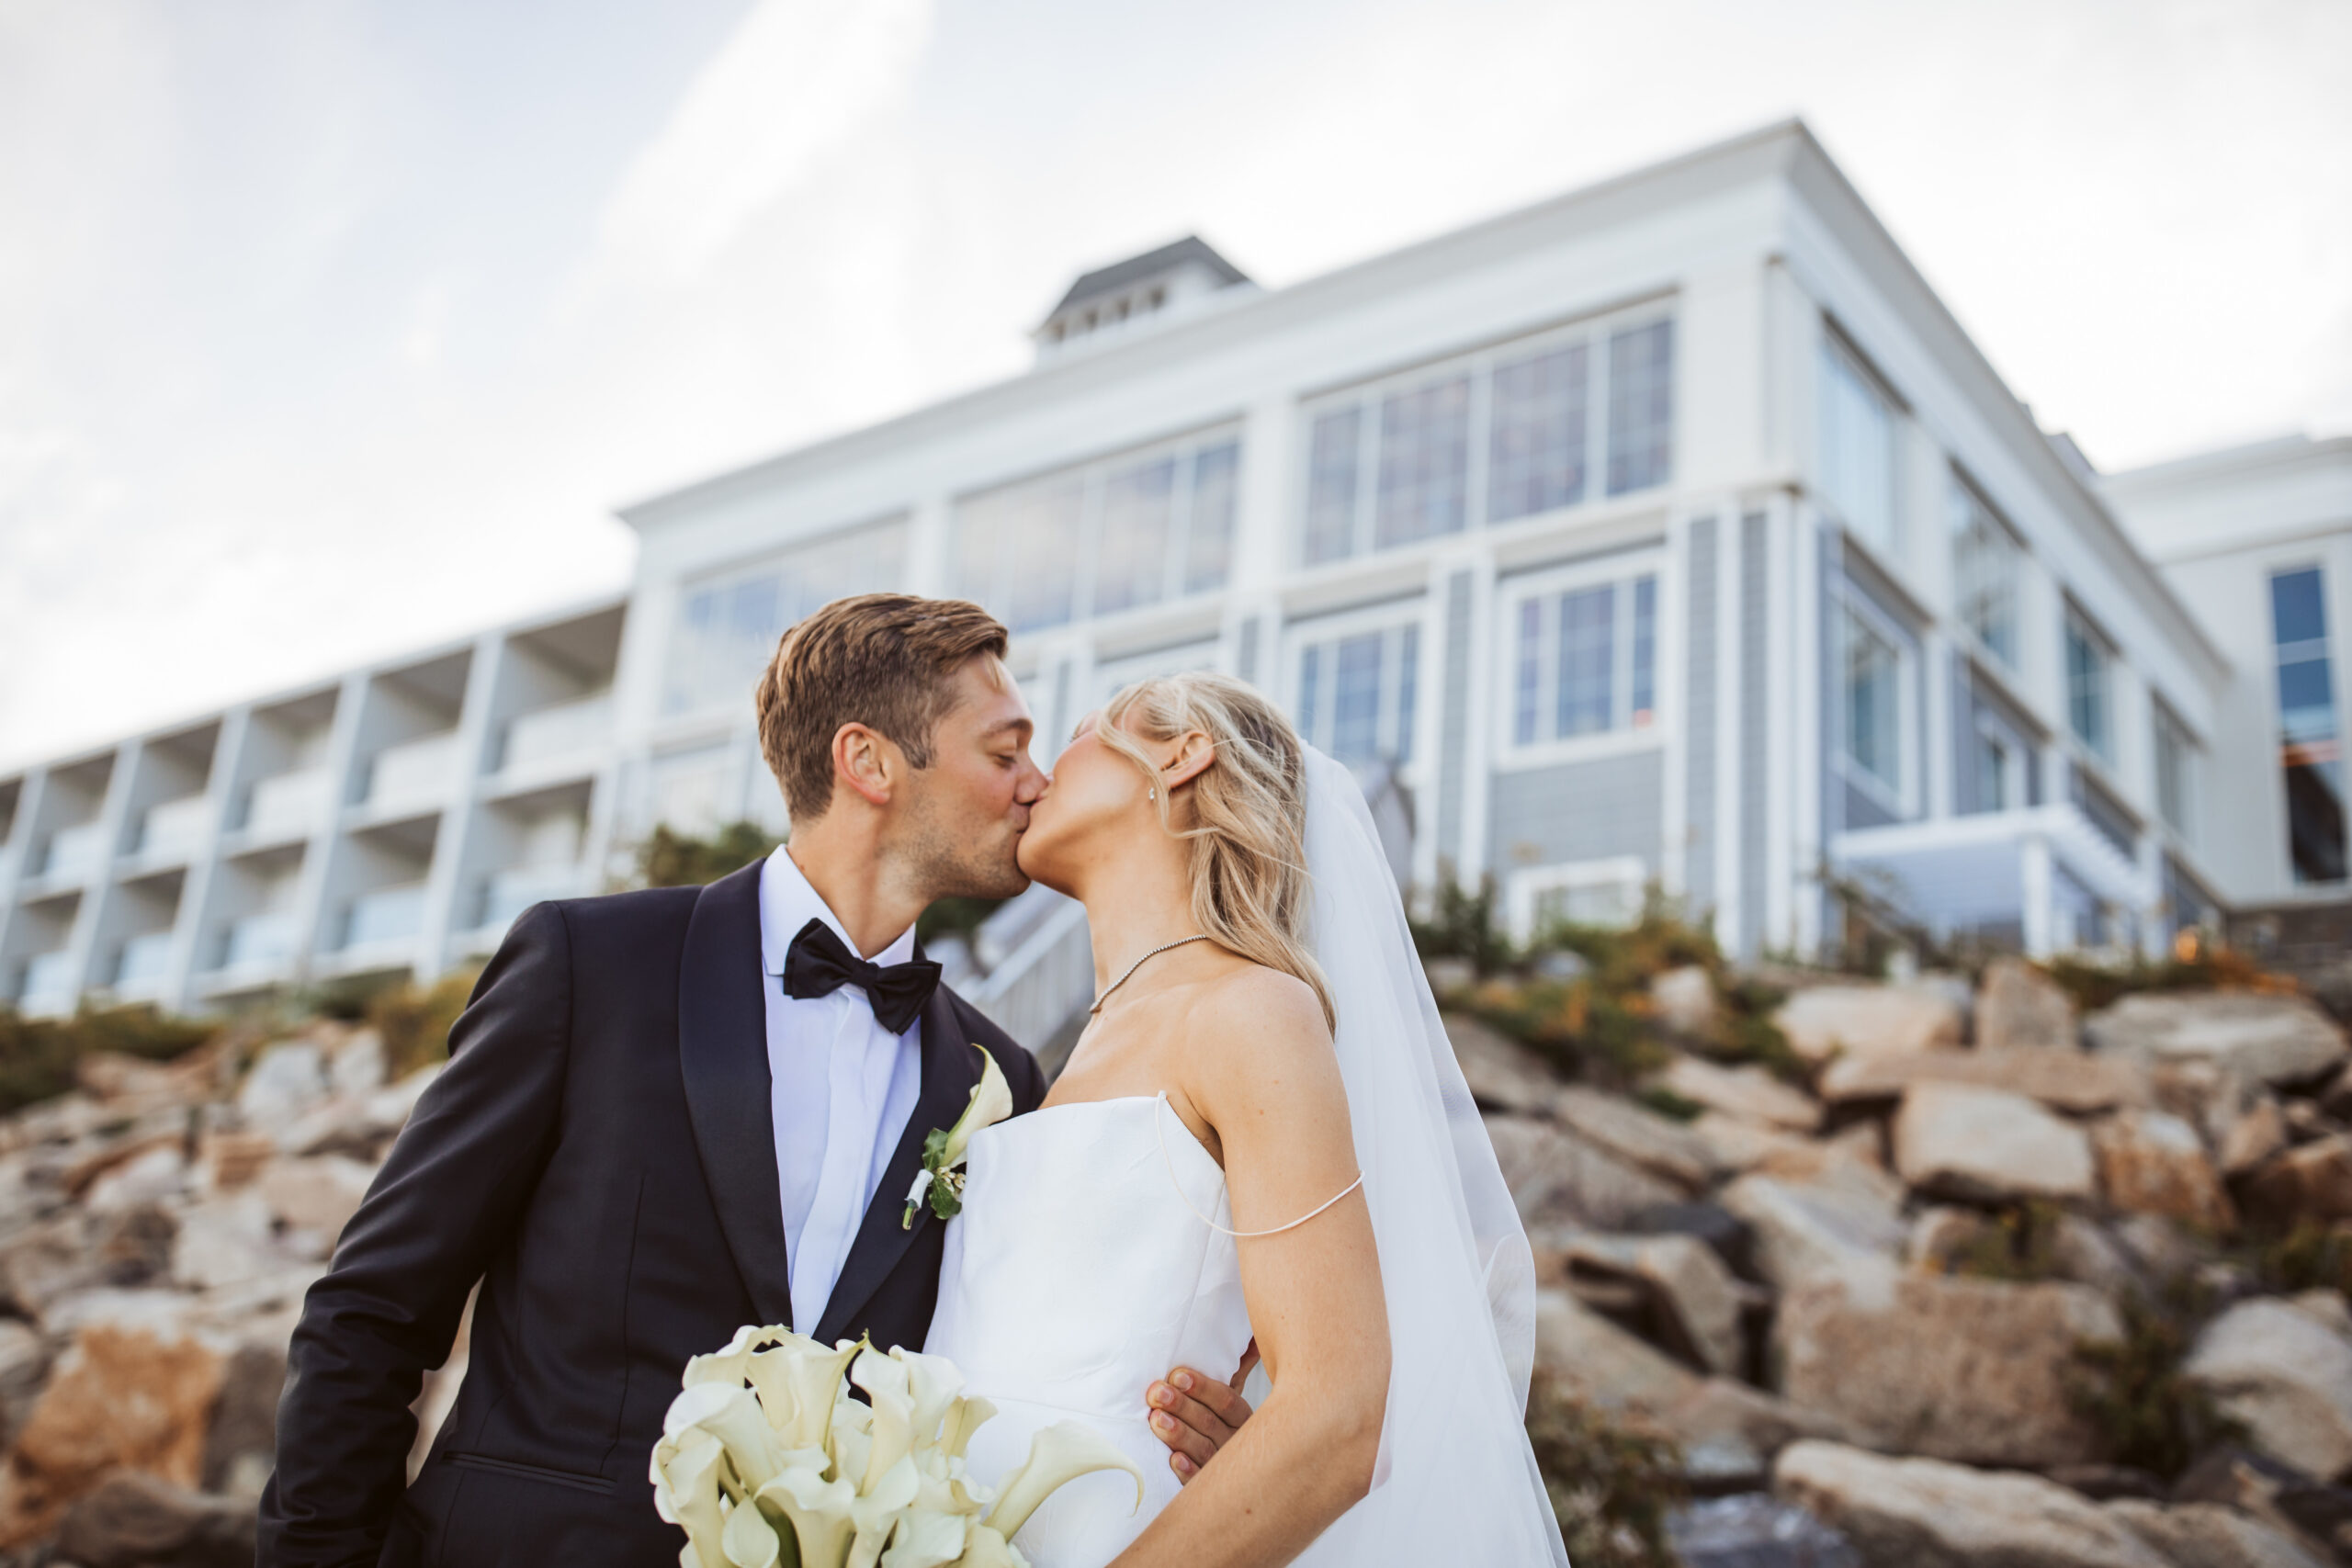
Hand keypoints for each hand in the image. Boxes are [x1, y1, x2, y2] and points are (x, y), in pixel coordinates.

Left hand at [1144, 1340, 1258, 1482]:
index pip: (1226, 1401)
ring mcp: (1223, 1468)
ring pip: (1203, 1449)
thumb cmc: (1219, 1423)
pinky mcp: (1208, 1490)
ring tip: (1156, 1420)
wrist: (1233, 1476)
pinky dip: (1186, 1470)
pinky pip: (1199, 1482)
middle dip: (1182, 1406)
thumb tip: (1254, 1335)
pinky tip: (1173, 1460)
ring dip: (1179, 1433)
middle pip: (1210, 1423)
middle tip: (1157, 1393)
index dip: (1202, 1388)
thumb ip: (1238, 1367)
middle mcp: (1236, 1443)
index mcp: (1244, 1419)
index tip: (1177, 1375)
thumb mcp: (1230, 1397)